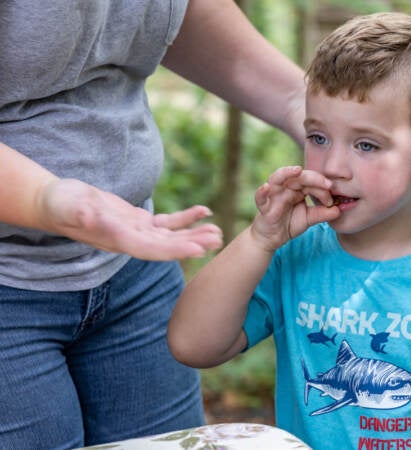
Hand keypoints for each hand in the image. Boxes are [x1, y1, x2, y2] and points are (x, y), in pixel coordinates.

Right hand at [37, 178, 222, 259]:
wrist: (55, 203)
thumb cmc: (60, 205)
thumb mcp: (70, 207)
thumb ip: (82, 214)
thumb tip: (92, 218)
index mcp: (119, 241)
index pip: (151, 249)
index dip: (175, 249)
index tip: (198, 249)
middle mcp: (132, 241)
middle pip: (168, 246)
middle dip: (193, 243)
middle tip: (219, 240)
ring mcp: (138, 232)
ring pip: (172, 236)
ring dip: (195, 233)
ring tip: (218, 231)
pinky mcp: (140, 221)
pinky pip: (168, 222)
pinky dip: (186, 217)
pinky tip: (204, 211)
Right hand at [251, 166, 338, 250]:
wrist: (272, 239)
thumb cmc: (288, 224)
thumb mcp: (308, 219)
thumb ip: (322, 214)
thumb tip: (338, 210)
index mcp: (296, 188)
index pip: (310, 181)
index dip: (322, 187)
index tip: (332, 198)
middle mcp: (285, 188)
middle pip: (298, 177)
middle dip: (313, 178)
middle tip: (327, 184)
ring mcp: (273, 196)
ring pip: (276, 179)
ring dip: (286, 173)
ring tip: (297, 170)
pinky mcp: (263, 207)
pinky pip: (260, 198)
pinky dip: (262, 192)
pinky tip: (267, 187)